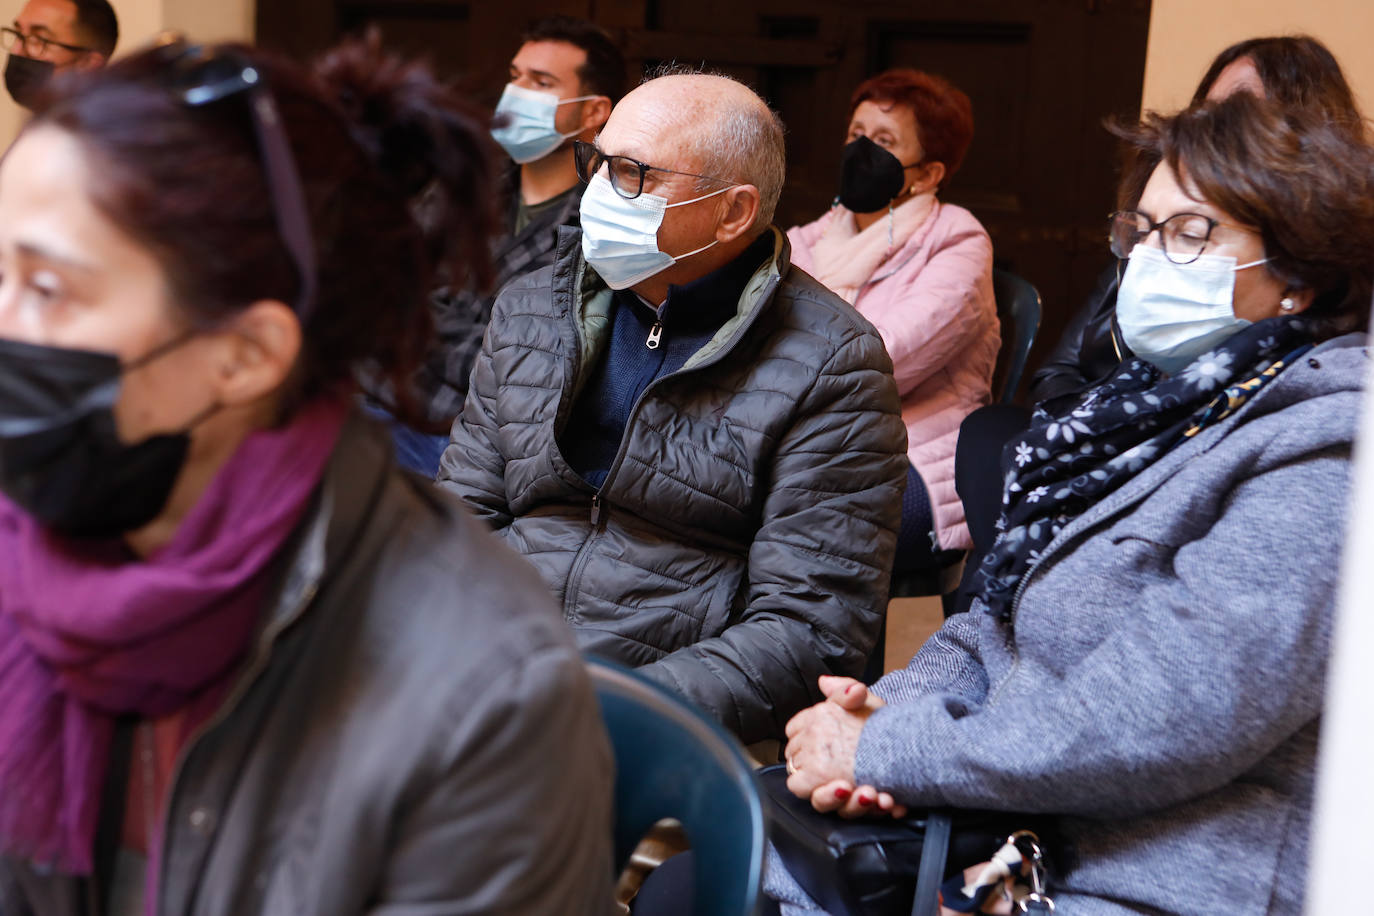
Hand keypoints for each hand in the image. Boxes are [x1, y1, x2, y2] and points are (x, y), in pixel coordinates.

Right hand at [783, 676, 906, 817]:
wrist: (910, 735)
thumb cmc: (877, 720)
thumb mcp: (862, 701)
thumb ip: (843, 691)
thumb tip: (825, 682)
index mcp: (817, 748)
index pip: (796, 767)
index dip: (805, 771)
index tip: (821, 765)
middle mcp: (828, 773)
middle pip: (815, 793)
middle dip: (833, 795)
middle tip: (851, 787)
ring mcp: (848, 790)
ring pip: (839, 809)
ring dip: (853, 806)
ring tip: (871, 794)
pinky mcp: (869, 803)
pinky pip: (866, 814)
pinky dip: (877, 810)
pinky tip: (889, 801)